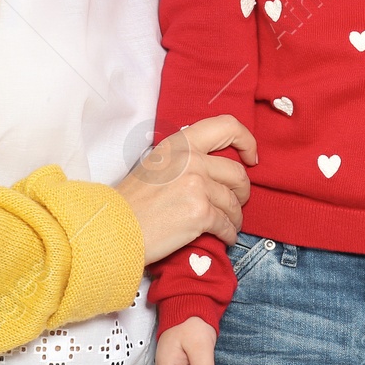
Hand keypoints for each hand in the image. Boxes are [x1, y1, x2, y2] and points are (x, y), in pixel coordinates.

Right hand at [115, 116, 257, 263]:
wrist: (112, 229)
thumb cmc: (131, 202)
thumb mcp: (156, 164)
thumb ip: (185, 159)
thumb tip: (213, 167)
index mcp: (180, 144)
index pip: (226, 126)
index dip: (246, 140)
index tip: (252, 157)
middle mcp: (191, 159)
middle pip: (237, 173)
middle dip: (243, 192)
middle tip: (237, 202)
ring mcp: (197, 185)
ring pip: (234, 202)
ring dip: (235, 217)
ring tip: (228, 225)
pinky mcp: (200, 213)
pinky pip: (227, 224)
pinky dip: (229, 234)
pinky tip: (224, 238)